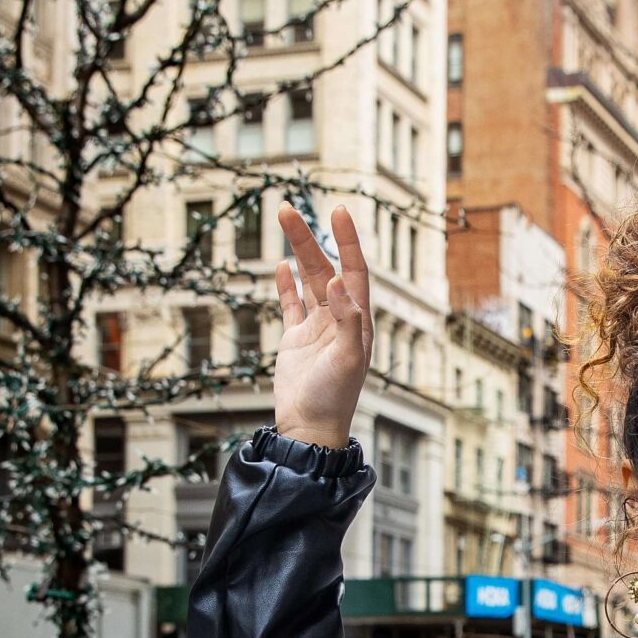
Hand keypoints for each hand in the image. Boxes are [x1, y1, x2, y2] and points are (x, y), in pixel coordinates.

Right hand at [271, 204, 371, 449]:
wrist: (309, 428)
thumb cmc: (334, 398)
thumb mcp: (348, 358)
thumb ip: (347, 320)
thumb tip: (336, 280)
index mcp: (357, 321)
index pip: (354, 271)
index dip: (348, 241)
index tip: (337, 211)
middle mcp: (340, 319)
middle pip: (325, 268)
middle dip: (310, 238)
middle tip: (288, 209)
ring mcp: (317, 328)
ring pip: (306, 281)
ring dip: (297, 252)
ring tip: (283, 220)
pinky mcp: (296, 340)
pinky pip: (291, 305)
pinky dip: (286, 285)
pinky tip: (280, 265)